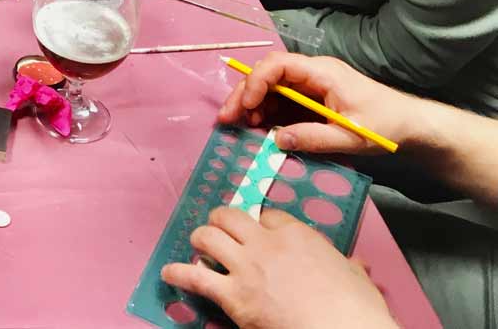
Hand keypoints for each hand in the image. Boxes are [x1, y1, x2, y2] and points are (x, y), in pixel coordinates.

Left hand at [163, 208, 395, 328]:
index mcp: (298, 236)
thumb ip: (349, 267)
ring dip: (199, 240)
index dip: (261, 223)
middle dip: (222, 221)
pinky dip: (178, 273)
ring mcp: (246, 269)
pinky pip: (195, 277)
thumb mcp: (358, 280)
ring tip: (198, 247)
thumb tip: (355, 265)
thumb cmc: (358, 311)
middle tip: (220, 231)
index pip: (268, 215)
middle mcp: (266, 244)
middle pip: (230, 216)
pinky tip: (169, 273)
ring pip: (207, 237)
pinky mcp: (233, 297)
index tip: (260, 232)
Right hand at [219, 52, 420, 156]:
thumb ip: (313, 138)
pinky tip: (260, 128)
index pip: (278, 65)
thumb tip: (275, 140)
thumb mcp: (350, 135)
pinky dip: (267, 113)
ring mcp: (311, 85)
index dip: (257, 83)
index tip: (247, 107)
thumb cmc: (386, 125)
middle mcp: (312, 73)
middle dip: (245, 94)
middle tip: (227, 117)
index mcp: (322, 72)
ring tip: (242, 126)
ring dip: (253, 105)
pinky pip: (282, 100)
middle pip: (268, 74)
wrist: (412, 125)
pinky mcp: (312, 98)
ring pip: (271, 87)